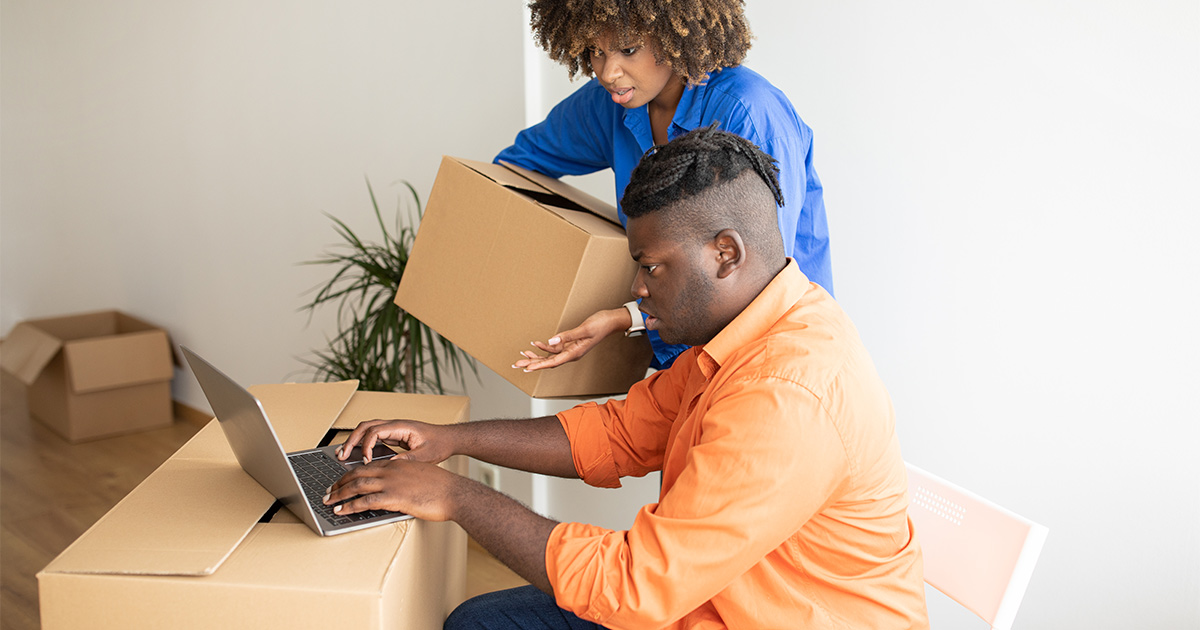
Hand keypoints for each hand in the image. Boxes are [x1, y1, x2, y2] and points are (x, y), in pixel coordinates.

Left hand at [323, 458, 462, 520]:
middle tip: (329, 491)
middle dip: (340, 483)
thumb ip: (405, 481)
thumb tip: (397, 491)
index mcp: (398, 464)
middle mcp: (391, 470)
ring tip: (329, 501)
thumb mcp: (421, 478)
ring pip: (357, 486)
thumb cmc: (442, 489)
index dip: (351, 473)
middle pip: (358, 473)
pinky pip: (365, 501)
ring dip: (340, 494)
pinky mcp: (393, 497)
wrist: (454, 493)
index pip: (368, 466)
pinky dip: (350, 505)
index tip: (342, 480)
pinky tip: (342, 510)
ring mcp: (392, 483)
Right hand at [336, 419, 453, 464]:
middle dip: (352, 440)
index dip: (367, 446)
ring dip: (354, 440)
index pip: (376, 431)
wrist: (449, 438)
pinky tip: (357, 454)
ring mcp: (393, 429)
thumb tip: (389, 466)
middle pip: (366, 426)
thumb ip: (408, 460)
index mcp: (402, 427)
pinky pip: (373, 436)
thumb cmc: (440, 444)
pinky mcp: (393, 435)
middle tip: (342, 455)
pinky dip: (362, 443)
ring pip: (367, 429)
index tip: (366, 461)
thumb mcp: (426, 455)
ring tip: (343, 454)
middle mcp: (395, 425)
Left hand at [513, 307, 629, 371]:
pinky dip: (544, 346)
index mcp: (574, 353)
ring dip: (536, 356)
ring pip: (550, 356)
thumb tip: (551, 341)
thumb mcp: (584, 329)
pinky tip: (535, 344)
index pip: (553, 362)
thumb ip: (567, 336)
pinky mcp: (571, 343)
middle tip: (516, 364)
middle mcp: (571, 354)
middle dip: (532, 363)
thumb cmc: (601, 324)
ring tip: (522, 355)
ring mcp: (571, 349)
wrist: (611, 321)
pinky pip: (555, 348)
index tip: (527, 368)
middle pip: (548, 362)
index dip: (539, 365)